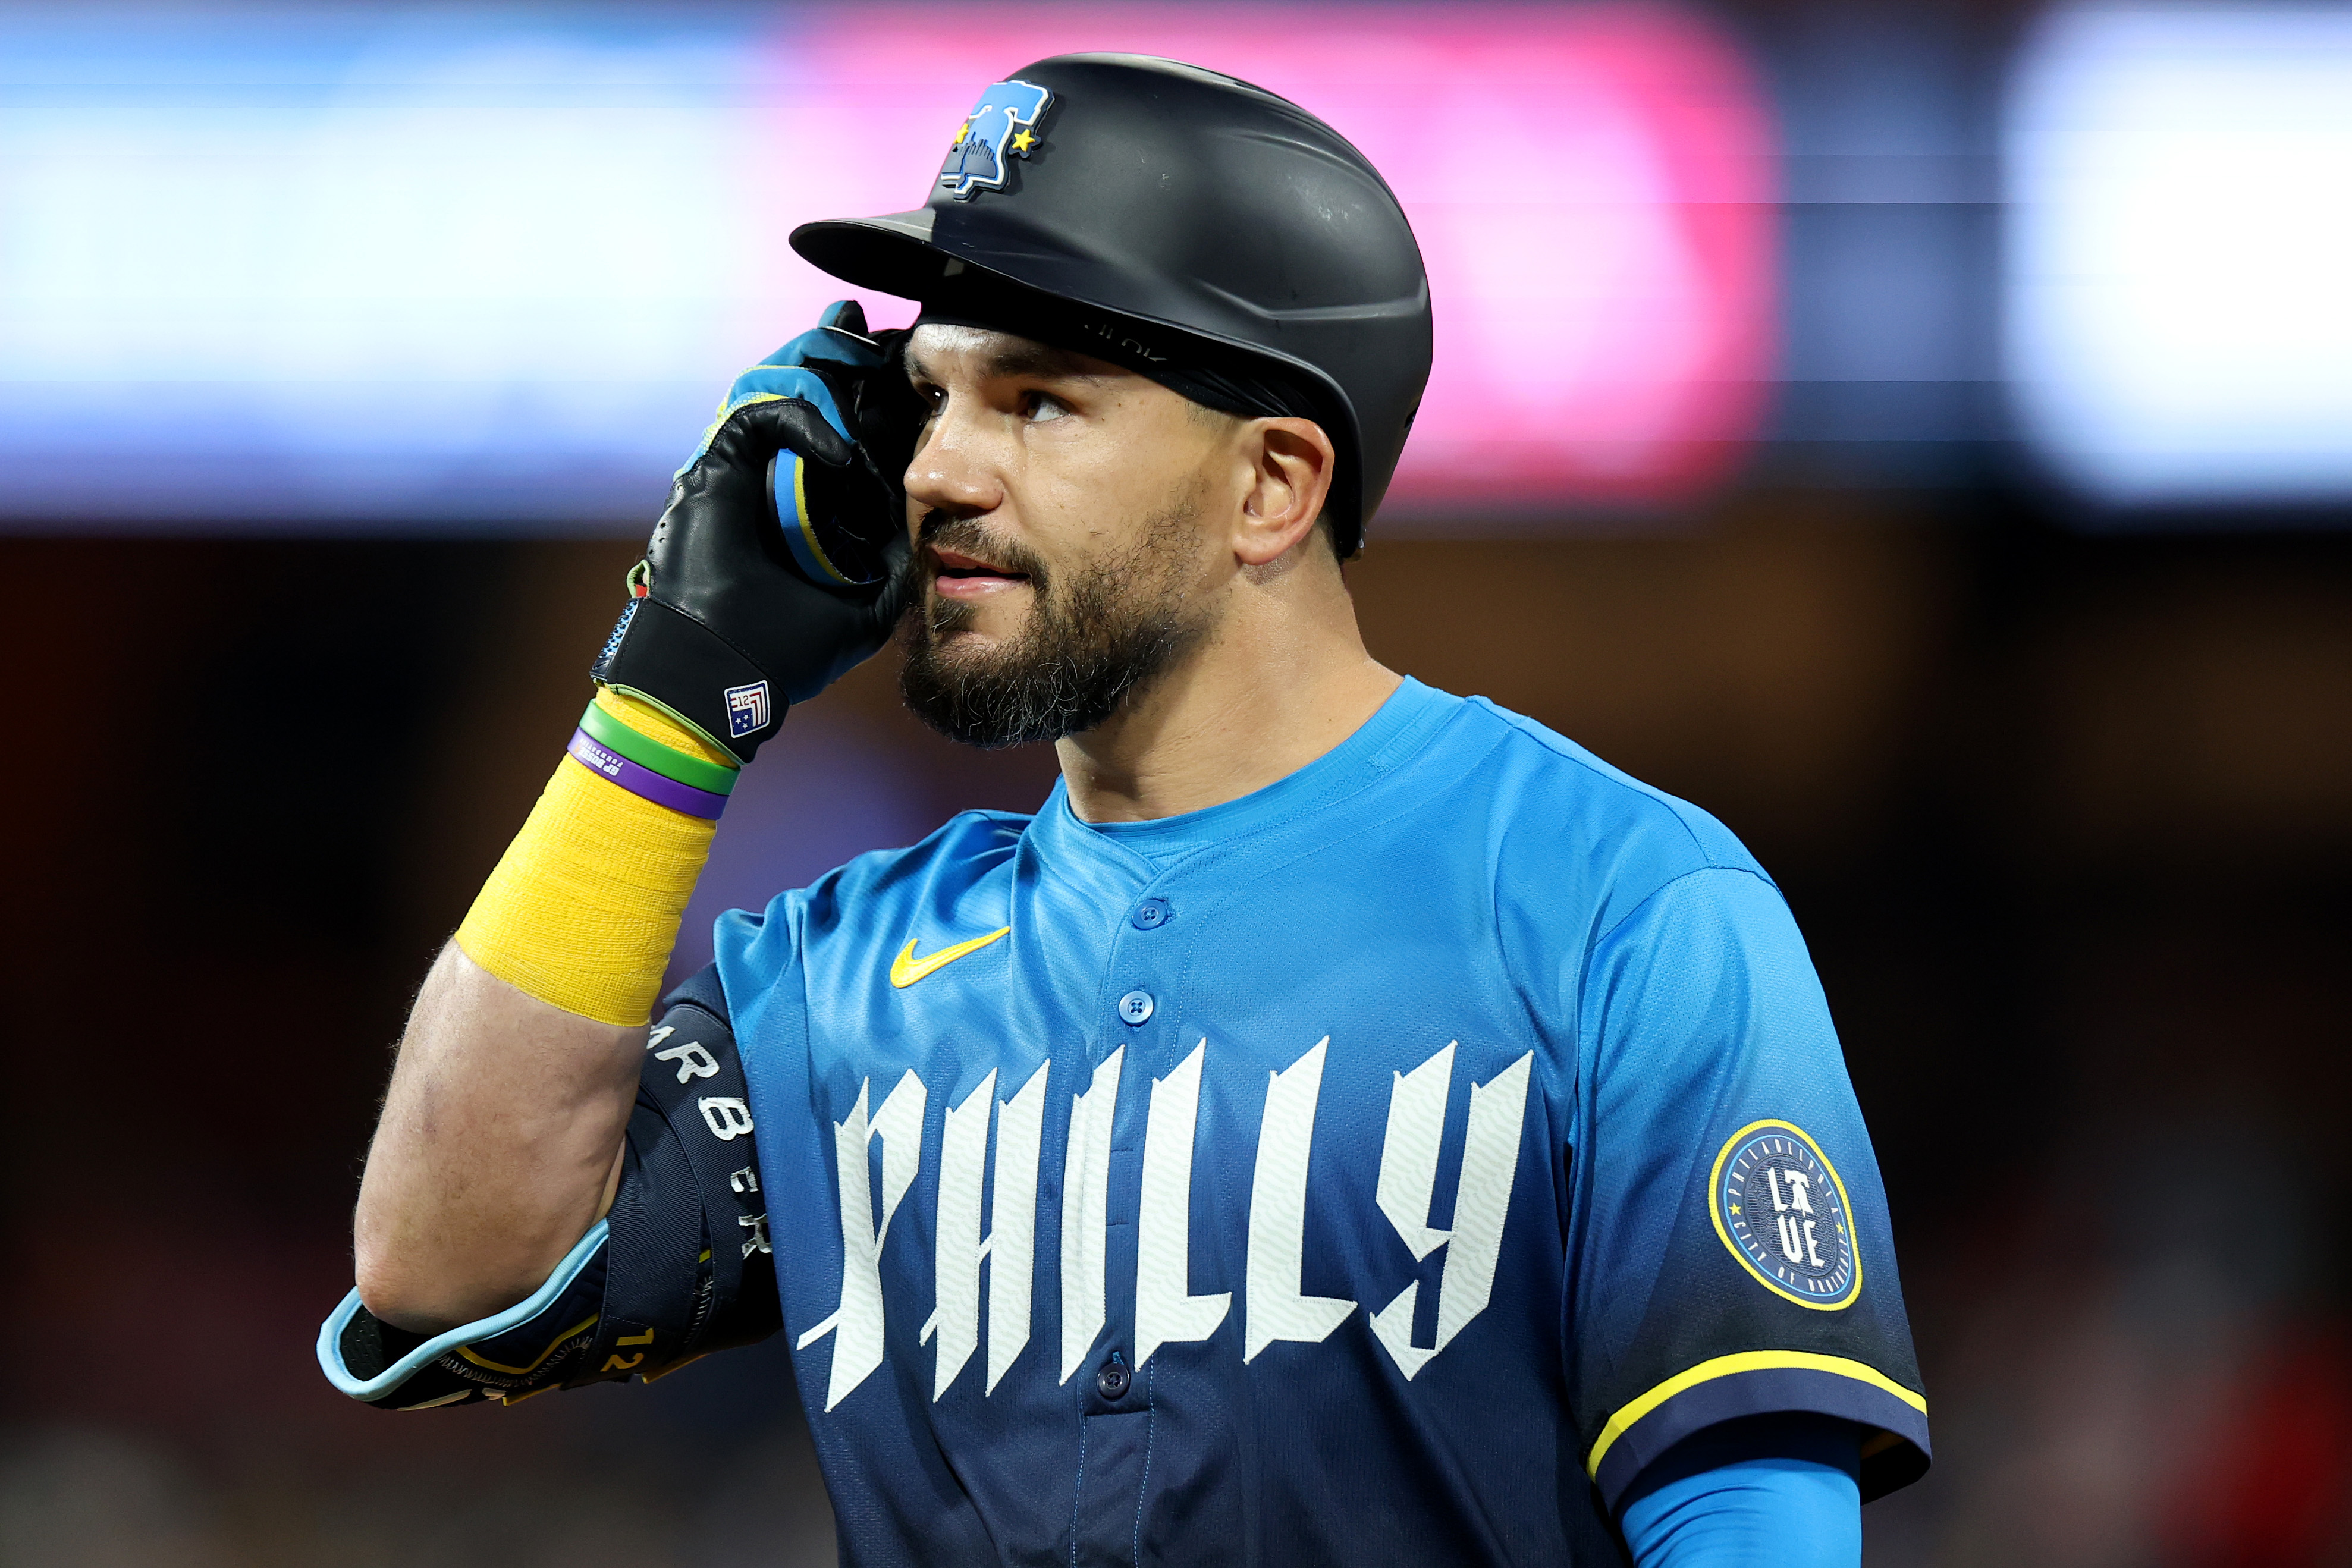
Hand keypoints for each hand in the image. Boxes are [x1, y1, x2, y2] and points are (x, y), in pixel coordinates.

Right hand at [590, 302, 919, 761]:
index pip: (836, 430)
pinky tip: (845, 452)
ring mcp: (738, 472)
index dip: (869, 397)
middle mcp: (767, 479)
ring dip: (822, 367)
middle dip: (841, 358)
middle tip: (880, 335)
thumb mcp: (866, 606)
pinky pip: (757, 419)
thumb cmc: (786, 651)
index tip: (908, 372)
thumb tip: (925, 534)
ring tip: (864, 351)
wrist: (725, 674)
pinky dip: (803, 424)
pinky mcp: (714, 471)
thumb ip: (892, 567)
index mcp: (800, 504)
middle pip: (802, 394)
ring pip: (775, 390)